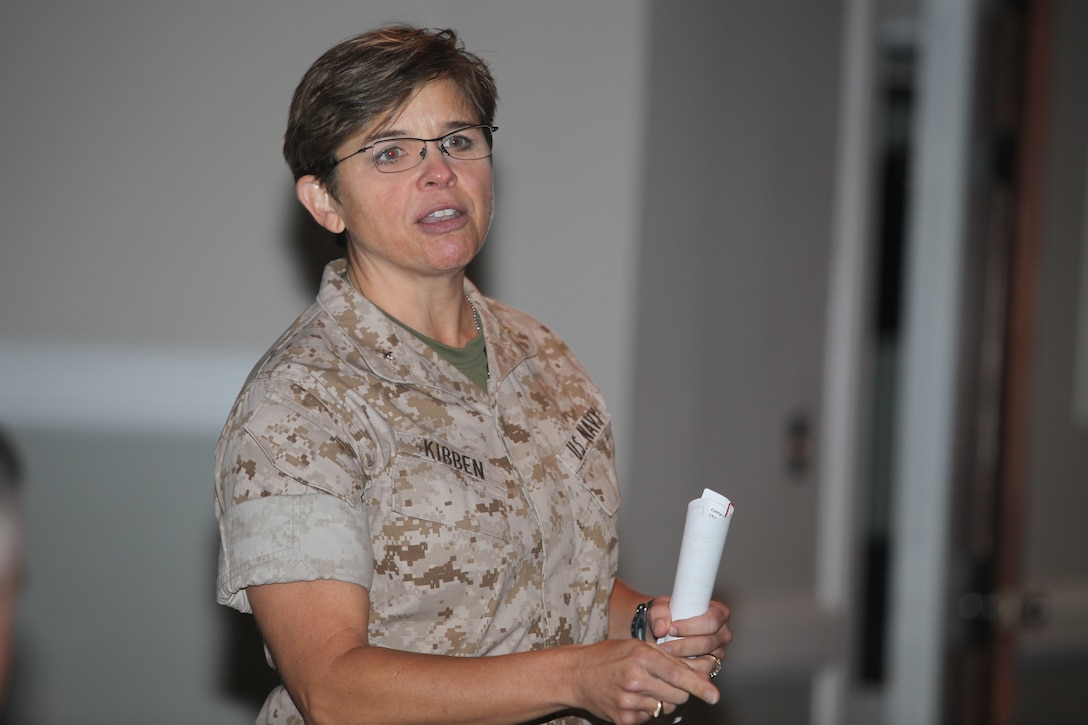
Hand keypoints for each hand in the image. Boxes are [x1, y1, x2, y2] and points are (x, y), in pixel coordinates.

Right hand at [568, 638, 718, 723]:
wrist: (577, 675)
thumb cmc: (609, 656)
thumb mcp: (637, 646)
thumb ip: (666, 658)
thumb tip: (698, 674)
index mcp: (641, 656)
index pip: (678, 675)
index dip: (700, 686)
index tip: (715, 696)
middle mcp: (635, 679)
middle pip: (678, 695)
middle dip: (681, 691)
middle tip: (667, 682)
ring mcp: (629, 702)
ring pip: (666, 708)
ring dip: (664, 700)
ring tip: (645, 687)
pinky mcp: (625, 719)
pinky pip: (651, 717)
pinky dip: (649, 709)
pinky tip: (634, 697)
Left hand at [649, 597, 730, 667]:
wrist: (664, 629)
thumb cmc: (668, 614)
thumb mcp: (661, 607)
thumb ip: (660, 614)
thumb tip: (661, 628)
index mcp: (718, 612)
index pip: (711, 621)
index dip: (690, 626)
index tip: (671, 629)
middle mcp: (723, 633)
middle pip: (708, 642)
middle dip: (684, 645)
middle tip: (664, 646)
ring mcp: (719, 651)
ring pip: (706, 661)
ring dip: (683, 659)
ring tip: (666, 656)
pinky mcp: (712, 666)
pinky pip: (702, 672)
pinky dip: (685, 669)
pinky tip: (672, 665)